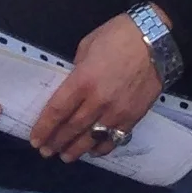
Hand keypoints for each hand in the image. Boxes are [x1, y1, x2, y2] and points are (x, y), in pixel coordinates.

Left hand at [33, 13, 162, 164]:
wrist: (156, 40)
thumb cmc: (118, 35)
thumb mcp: (88, 45)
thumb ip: (77, 70)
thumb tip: (73, 87)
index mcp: (83, 80)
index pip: (58, 110)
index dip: (44, 127)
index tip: (35, 139)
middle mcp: (98, 101)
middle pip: (72, 128)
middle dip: (56, 141)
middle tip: (46, 151)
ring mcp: (117, 112)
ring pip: (92, 138)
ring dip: (76, 150)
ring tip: (65, 156)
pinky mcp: (133, 117)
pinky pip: (114, 139)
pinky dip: (101, 148)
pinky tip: (92, 151)